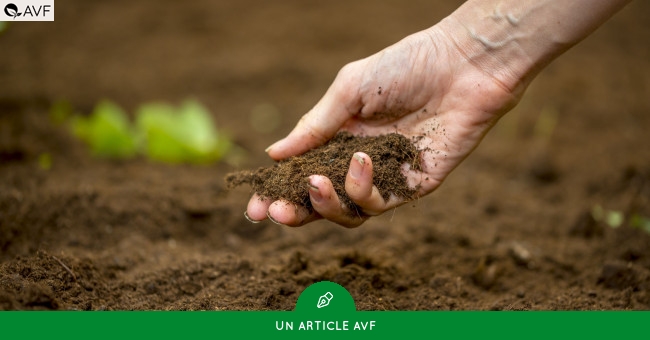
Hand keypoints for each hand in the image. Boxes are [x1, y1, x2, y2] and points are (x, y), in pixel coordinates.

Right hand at [246, 26, 521, 227]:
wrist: (462, 65)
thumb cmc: (405, 67)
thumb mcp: (349, 90)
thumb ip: (313, 125)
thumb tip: (273, 154)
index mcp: (339, 138)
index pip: (302, 173)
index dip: (278, 191)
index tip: (254, 205)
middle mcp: (359, 162)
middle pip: (321, 202)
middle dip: (295, 212)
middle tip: (275, 213)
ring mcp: (386, 177)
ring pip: (347, 212)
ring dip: (326, 203)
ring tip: (317, 180)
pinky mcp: (413, 186)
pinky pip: (379, 203)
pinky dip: (362, 188)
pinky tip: (361, 160)